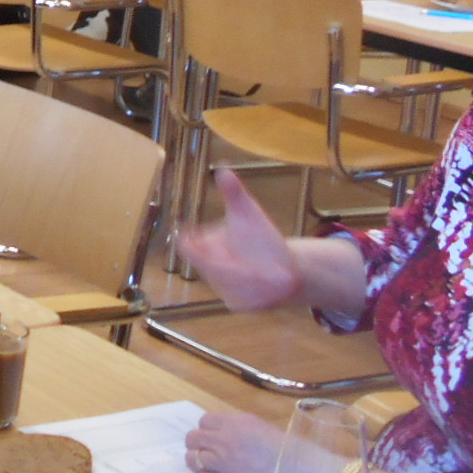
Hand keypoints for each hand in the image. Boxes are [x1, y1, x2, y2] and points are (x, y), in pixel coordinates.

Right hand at [177, 168, 303, 310]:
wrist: (284, 266)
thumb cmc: (260, 238)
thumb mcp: (248, 212)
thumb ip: (234, 193)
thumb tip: (223, 169)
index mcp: (204, 246)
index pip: (187, 245)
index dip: (189, 244)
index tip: (194, 240)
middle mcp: (210, 268)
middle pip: (210, 268)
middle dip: (224, 265)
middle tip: (242, 264)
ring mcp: (223, 287)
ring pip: (229, 285)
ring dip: (247, 279)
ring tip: (267, 273)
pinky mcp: (238, 303)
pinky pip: (243, 299)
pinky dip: (257, 292)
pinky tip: (270, 285)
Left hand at [185, 410, 283, 472]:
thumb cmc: (287, 449)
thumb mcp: (260, 427)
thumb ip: (236, 427)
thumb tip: (219, 431)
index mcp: (235, 424)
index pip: (203, 421)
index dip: (208, 429)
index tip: (214, 437)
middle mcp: (225, 442)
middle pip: (192, 439)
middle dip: (198, 444)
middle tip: (208, 452)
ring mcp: (225, 465)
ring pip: (192, 460)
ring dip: (198, 463)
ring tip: (210, 467)